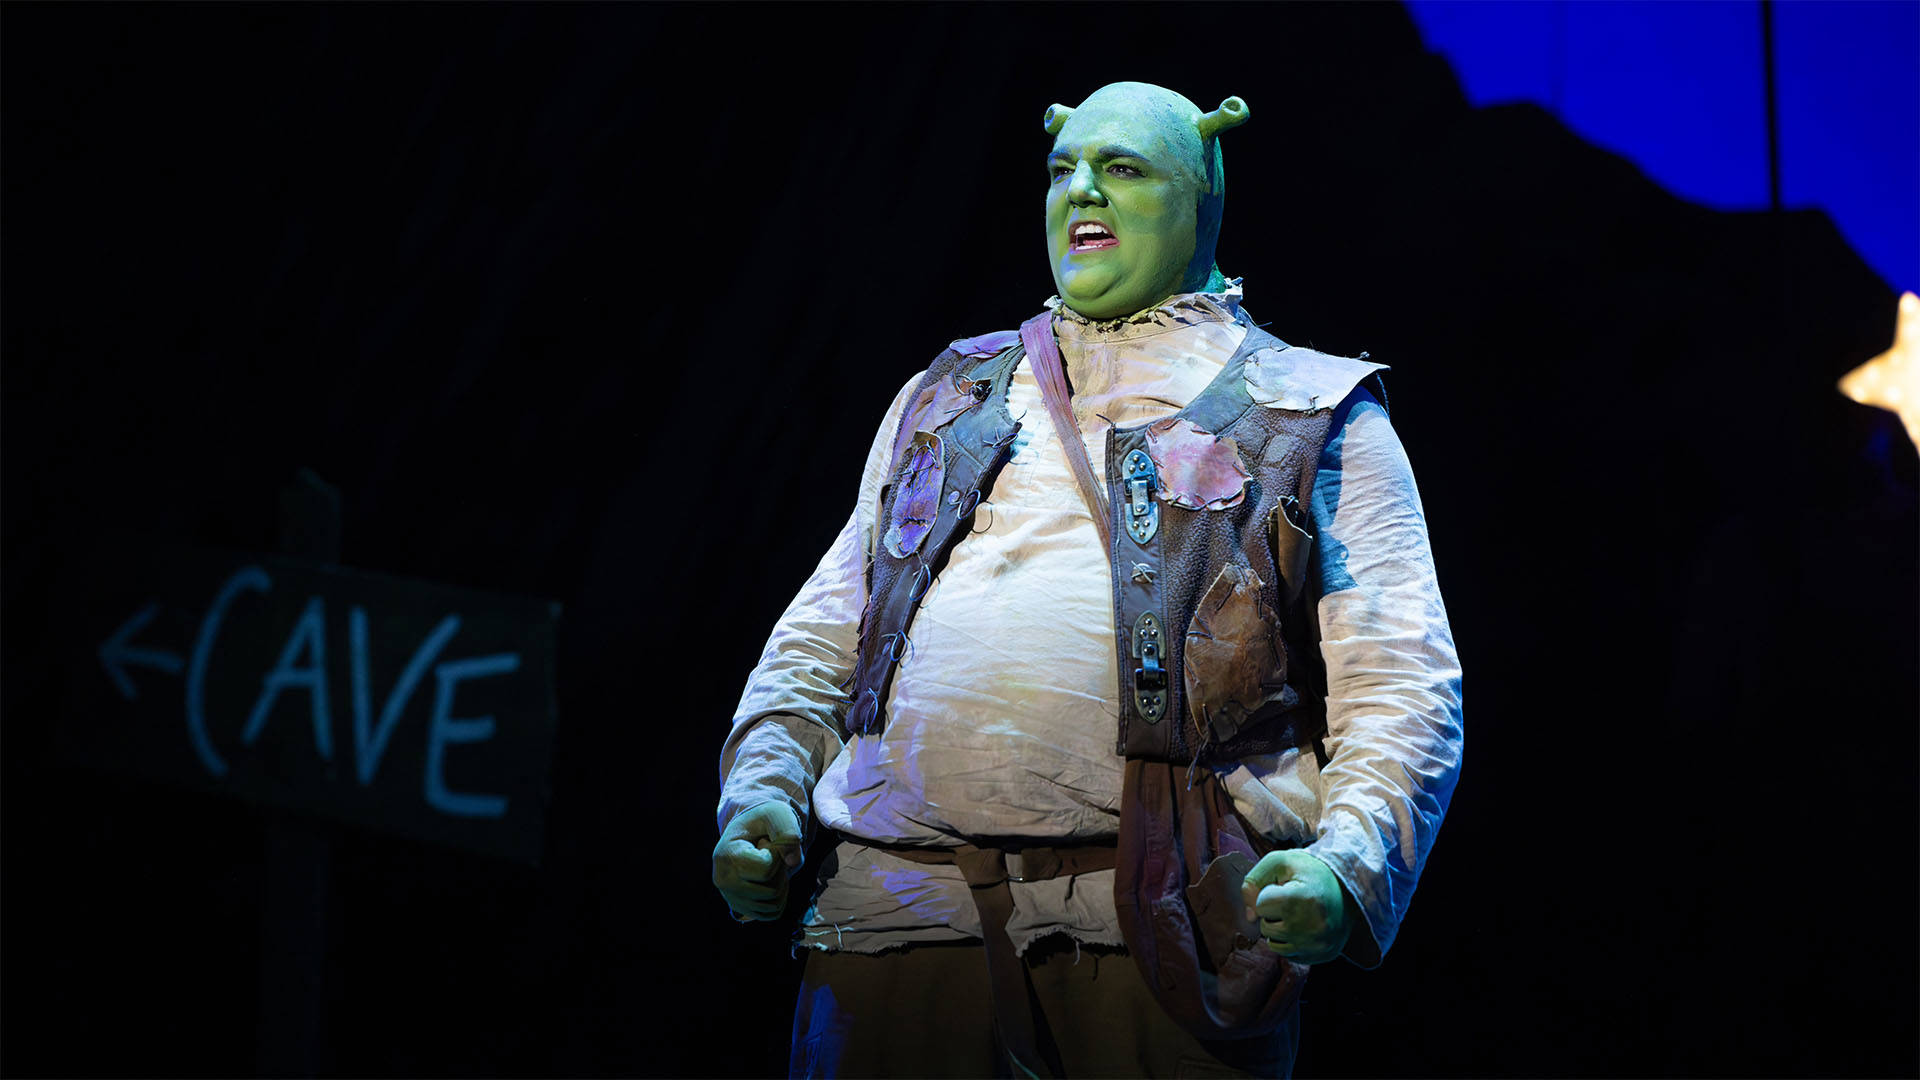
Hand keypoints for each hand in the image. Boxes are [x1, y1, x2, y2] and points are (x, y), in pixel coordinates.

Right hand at [712, 802, 804, 921]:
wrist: (749, 831)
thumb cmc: (763, 821)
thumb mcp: (777, 815)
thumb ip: (788, 833)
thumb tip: (793, 862)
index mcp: (726, 856)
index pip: (766, 869)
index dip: (777, 854)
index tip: (766, 841)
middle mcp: (723, 880)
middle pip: (771, 891)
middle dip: (781, 871)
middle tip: (771, 854)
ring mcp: (730, 897)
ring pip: (772, 906)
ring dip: (782, 885)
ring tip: (771, 866)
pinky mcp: (739, 907)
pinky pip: (770, 915)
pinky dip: (779, 900)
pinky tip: (773, 881)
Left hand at [1240, 849, 1355, 963]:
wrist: (1347, 888)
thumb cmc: (1308, 873)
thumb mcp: (1279, 862)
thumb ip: (1253, 882)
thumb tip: (1249, 917)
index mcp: (1301, 899)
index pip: (1260, 906)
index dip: (1268, 894)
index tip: (1286, 888)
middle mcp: (1311, 927)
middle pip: (1266, 927)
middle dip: (1273, 913)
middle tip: (1294, 901)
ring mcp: (1318, 945)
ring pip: (1275, 945)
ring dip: (1280, 929)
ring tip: (1299, 914)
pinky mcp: (1321, 955)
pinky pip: (1289, 955)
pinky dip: (1291, 941)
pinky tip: (1305, 927)